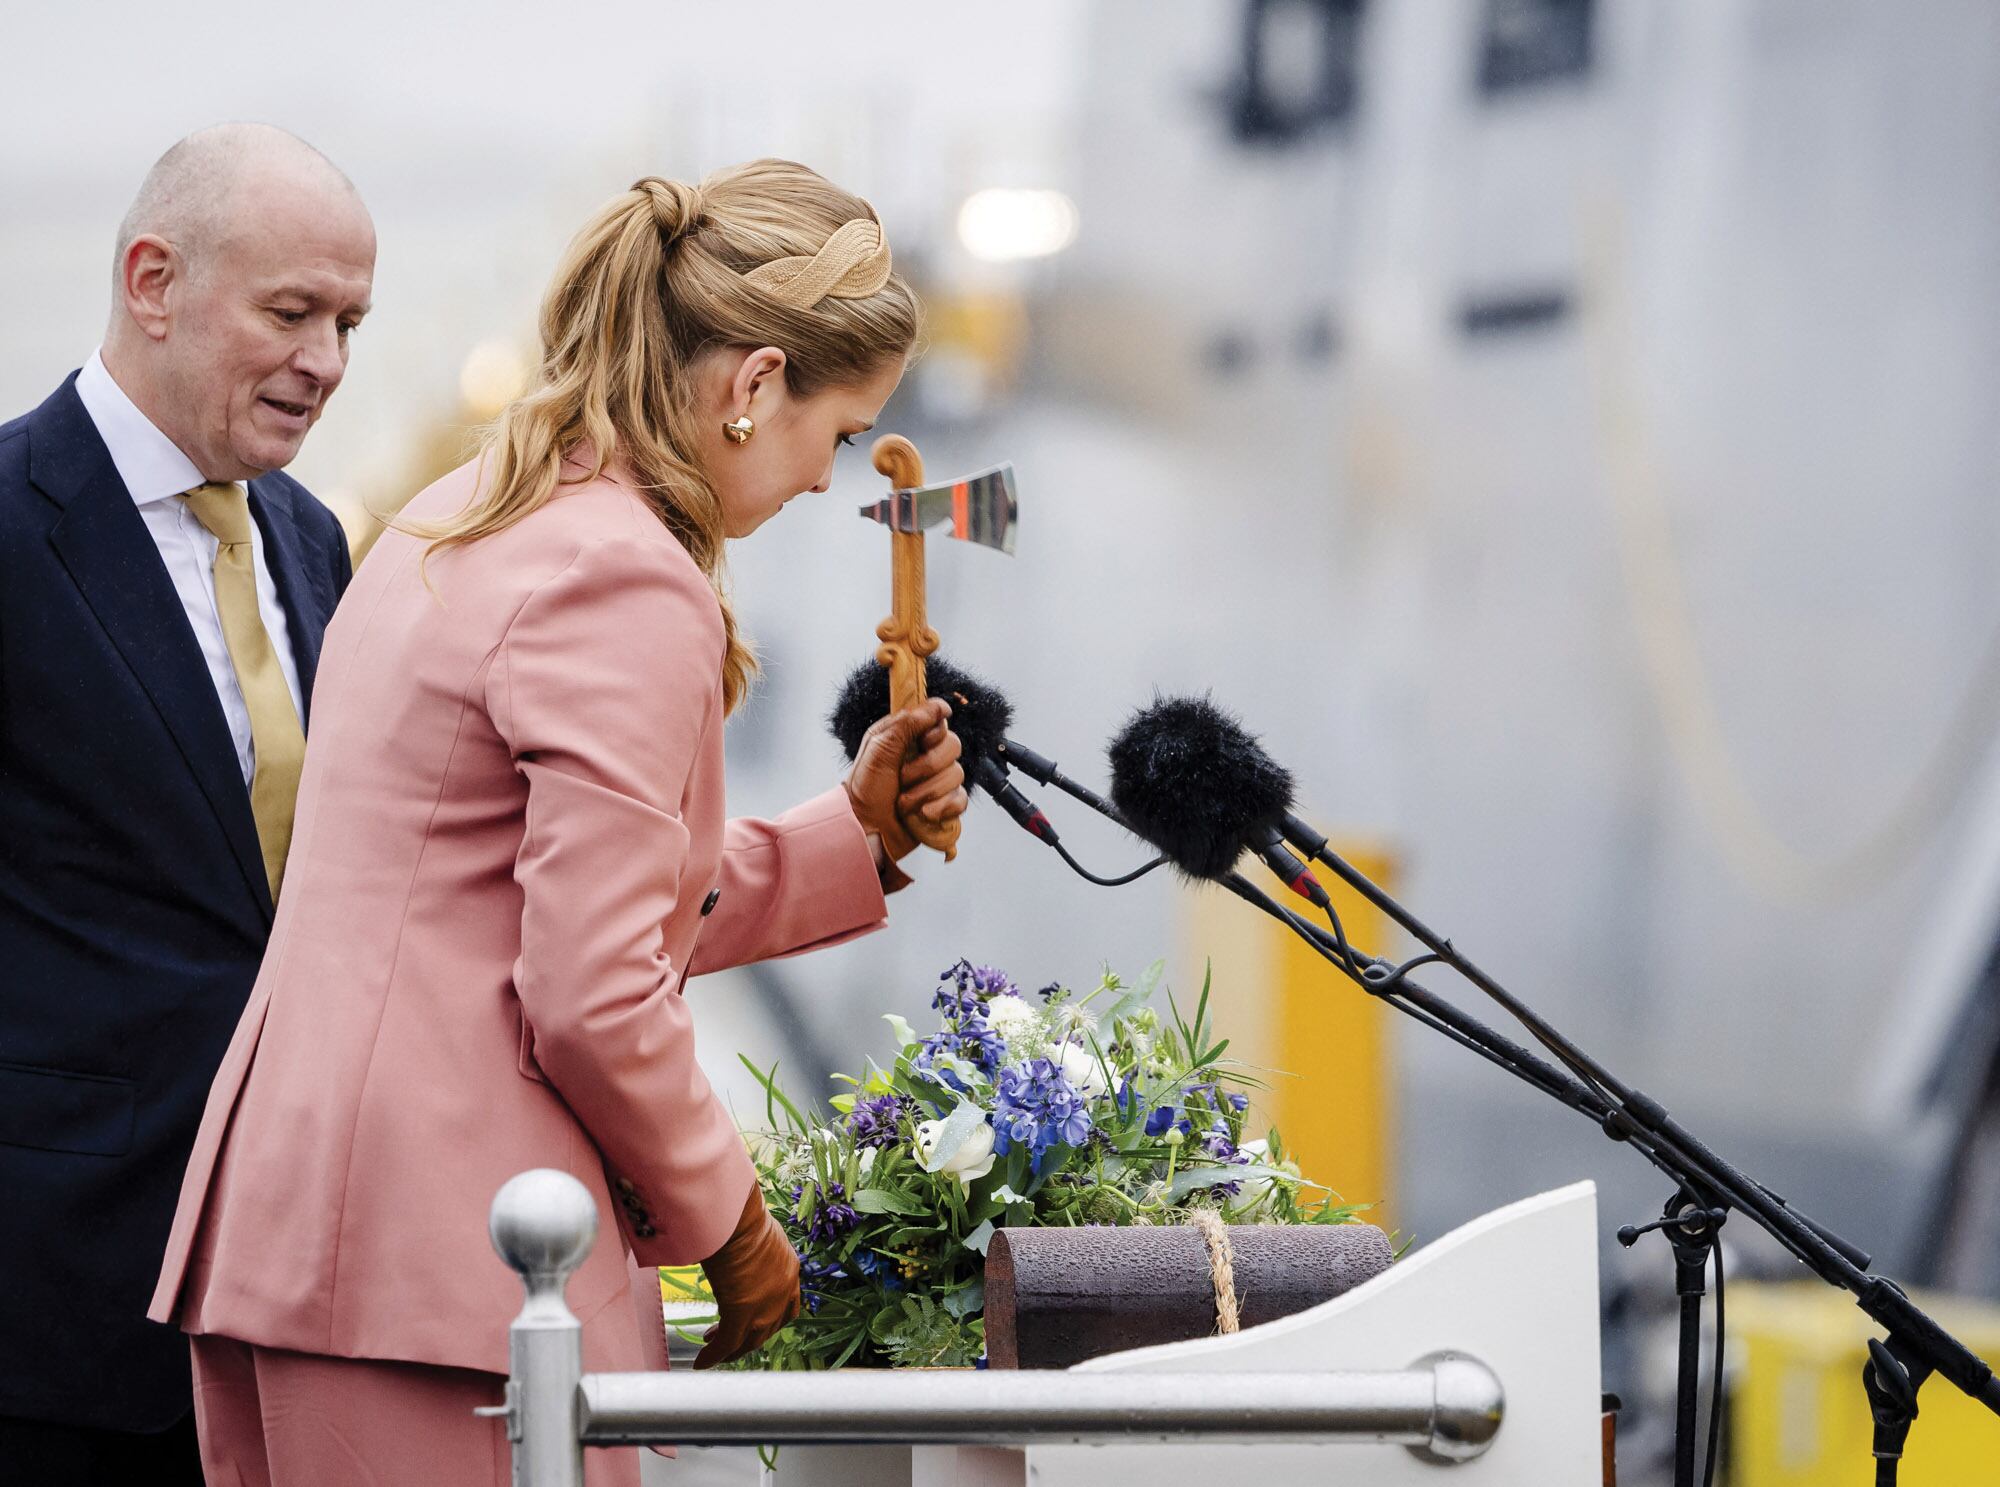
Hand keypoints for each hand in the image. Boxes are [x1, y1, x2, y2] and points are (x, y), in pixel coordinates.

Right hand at [695, 1182, 799, 1368]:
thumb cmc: (740, 1215)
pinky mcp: (741, 1312)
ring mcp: (765, 1305)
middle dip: (746, 1337)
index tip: (753, 1324)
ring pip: (748, 1341)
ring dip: (730, 1349)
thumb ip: (755, 1251)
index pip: (787, 1307)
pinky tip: (702, 1361)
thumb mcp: (759, 1234)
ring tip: (711, 1347)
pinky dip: (714, 1355)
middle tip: (725, 1336)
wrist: (736, 1215)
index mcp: (790, 1269)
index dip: (769, 1321)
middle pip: (767, 1329)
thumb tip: (737, 1248)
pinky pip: (727, 1343)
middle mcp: (783, 1291)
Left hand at [843, 697, 967, 861]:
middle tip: (902, 778)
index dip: (935, 732)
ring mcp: (938, 782)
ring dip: (926, 792)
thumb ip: (907, 723)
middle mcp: (928, 756)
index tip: (922, 742)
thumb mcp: (879, 748)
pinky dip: (942, 808)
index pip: (940, 721)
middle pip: (953, 746)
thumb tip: (938, 706)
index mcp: (911, 738)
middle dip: (927, 767)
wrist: (865, 828)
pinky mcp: (945, 805)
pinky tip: (923, 814)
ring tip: (904, 803)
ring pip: (957, 775)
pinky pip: (961, 800)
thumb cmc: (865, 788)